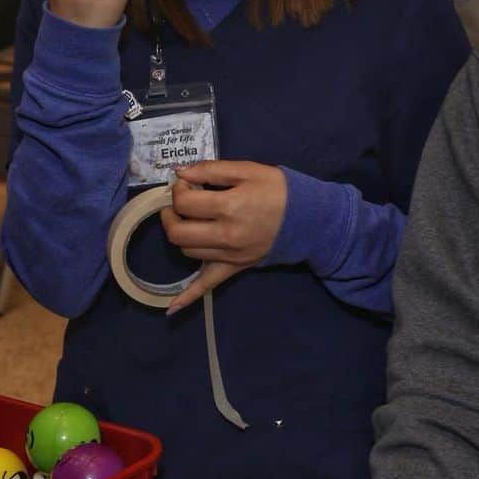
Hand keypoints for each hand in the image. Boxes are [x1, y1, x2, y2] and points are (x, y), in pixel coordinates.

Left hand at [160, 160, 287, 312]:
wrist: (308, 217)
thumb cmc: (278, 190)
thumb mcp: (247, 170)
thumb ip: (211, 169)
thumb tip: (179, 172)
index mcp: (228, 207)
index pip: (184, 203)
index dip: (179, 189)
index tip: (187, 182)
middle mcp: (225, 235)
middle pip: (178, 232)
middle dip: (170, 214)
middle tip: (180, 202)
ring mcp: (229, 255)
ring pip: (187, 250)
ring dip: (180, 234)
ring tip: (189, 221)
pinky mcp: (234, 267)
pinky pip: (208, 285)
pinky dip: (188, 296)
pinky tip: (172, 308)